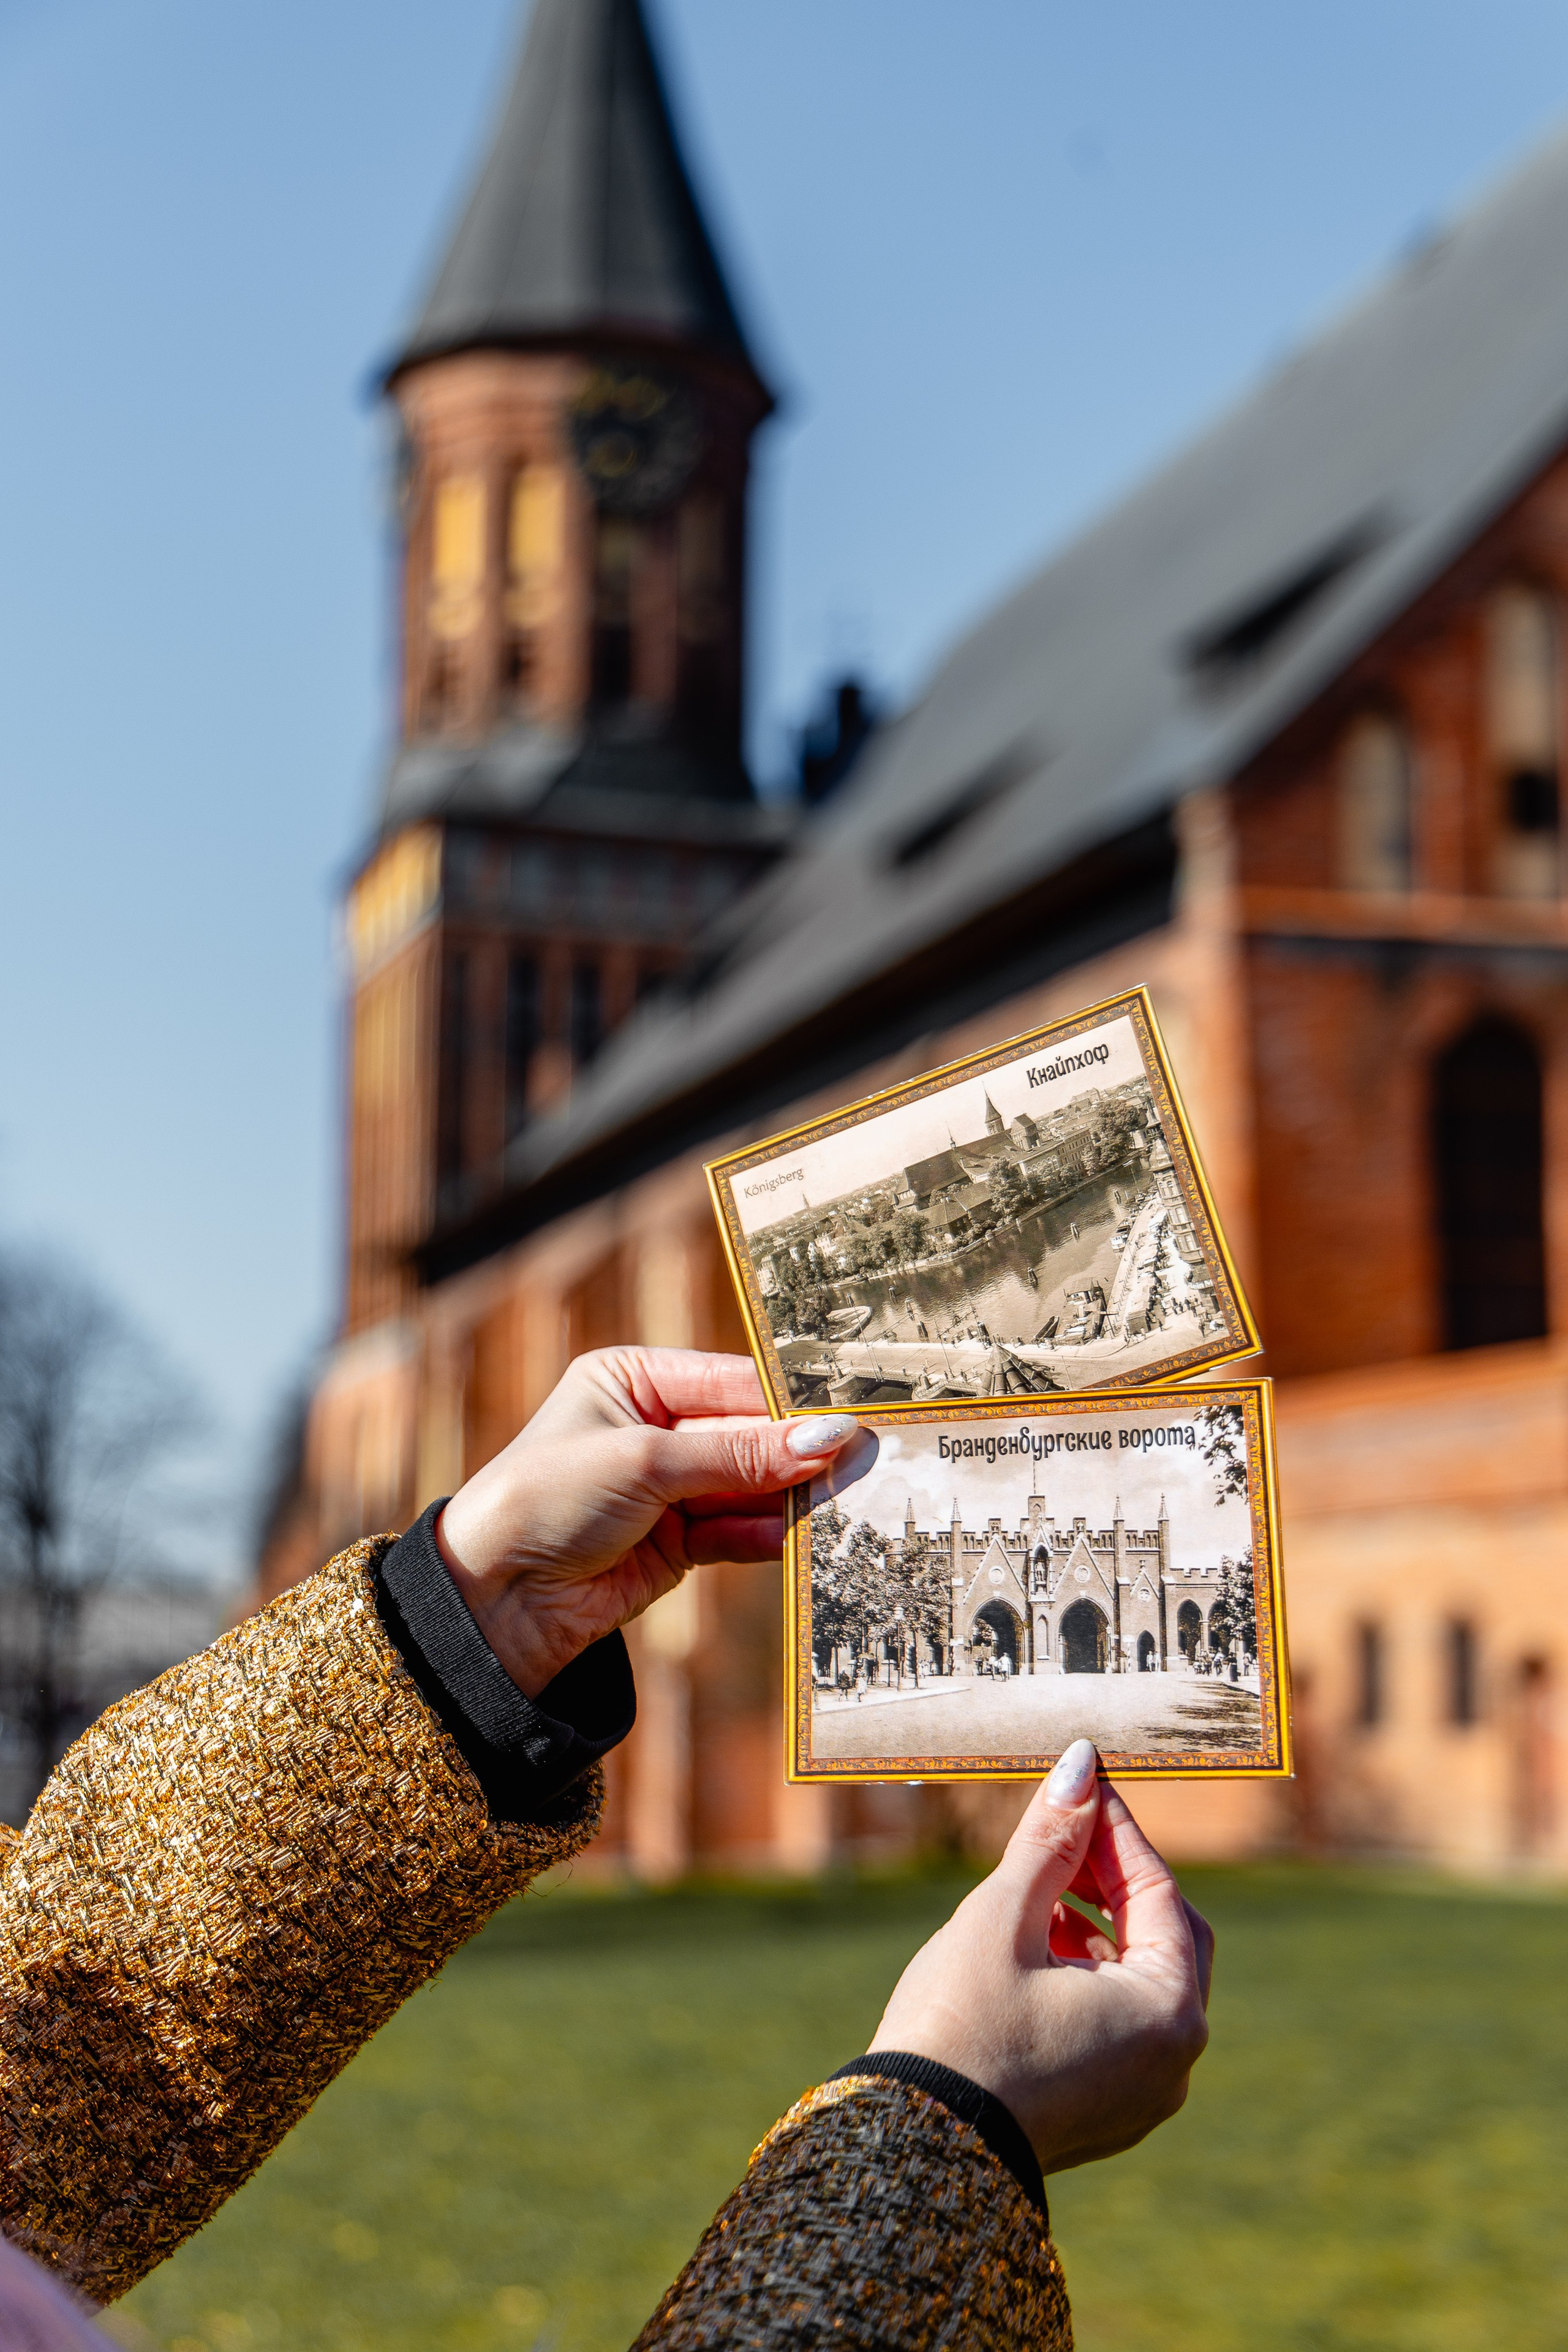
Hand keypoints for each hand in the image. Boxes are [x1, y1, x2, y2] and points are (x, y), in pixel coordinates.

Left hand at [435, 1348, 857, 1698]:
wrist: (496, 1598)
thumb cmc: (548, 1499)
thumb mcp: (645, 1462)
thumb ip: (739, 1454)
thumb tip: (828, 1437)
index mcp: (633, 1379)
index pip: (732, 1381)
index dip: (790, 1402)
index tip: (850, 1415)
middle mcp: (655, 1427)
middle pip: (748, 1434)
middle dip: (796, 1453)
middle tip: (861, 1462)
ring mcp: (669, 1487)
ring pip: (751, 1485)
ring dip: (791, 1498)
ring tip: (842, 1503)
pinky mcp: (679, 1542)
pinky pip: (739, 1531)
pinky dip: (768, 1536)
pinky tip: (800, 1538)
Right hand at [869, 1741, 1213, 2172]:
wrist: (914, 2148)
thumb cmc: (960, 2028)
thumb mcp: (1003, 1917)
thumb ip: (1050, 1840)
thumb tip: (1080, 1767)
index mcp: (1166, 2013)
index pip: (1159, 1892)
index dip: (1116, 1830)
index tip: (1083, 1783)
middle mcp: (1173, 2060)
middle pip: (1166, 1938)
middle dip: (1117, 1879)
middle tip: (1068, 1828)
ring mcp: (1142, 2094)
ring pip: (1139, 1983)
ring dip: (1099, 1926)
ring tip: (1039, 1886)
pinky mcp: (1106, 2113)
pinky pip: (1117, 2025)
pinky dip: (1087, 1976)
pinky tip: (1035, 1945)